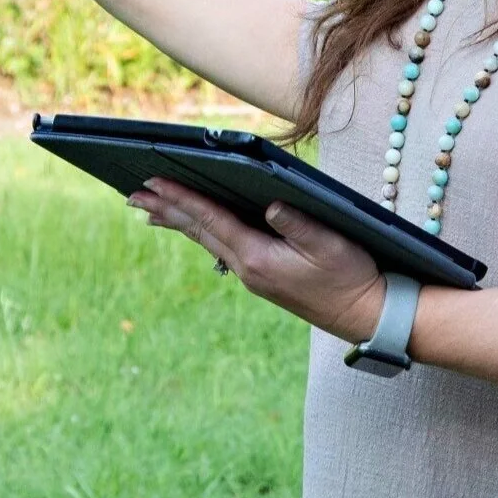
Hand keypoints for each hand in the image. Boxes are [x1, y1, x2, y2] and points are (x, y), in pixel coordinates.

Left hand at [128, 177, 386, 343]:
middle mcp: (248, 268)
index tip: (154, 183)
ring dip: (178, 222)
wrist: (363, 314)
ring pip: (207, 241)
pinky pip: (222, 248)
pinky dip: (201, 232)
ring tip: (150, 211)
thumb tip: (270, 204)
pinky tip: (196, 229)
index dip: (182, 199)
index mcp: (258, 257)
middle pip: (198, 232)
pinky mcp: (262, 277)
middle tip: (134, 195)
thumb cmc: (350, 276)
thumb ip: (298, 223)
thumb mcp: (330, 244)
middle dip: (166, 211)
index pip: (212, 220)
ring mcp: (253, 275)